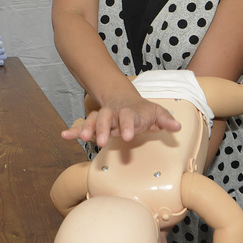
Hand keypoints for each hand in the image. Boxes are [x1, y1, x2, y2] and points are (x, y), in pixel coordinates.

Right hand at [60, 99, 180, 146]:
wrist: (125, 100)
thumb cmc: (143, 111)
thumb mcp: (157, 113)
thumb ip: (166, 120)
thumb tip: (177, 127)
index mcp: (130, 112)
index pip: (128, 116)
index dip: (128, 125)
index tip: (128, 137)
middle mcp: (114, 114)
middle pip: (107, 117)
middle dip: (104, 129)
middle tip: (103, 142)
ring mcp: (104, 119)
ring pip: (93, 121)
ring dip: (87, 128)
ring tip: (83, 138)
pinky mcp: (95, 126)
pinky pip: (82, 127)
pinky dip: (73, 131)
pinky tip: (65, 136)